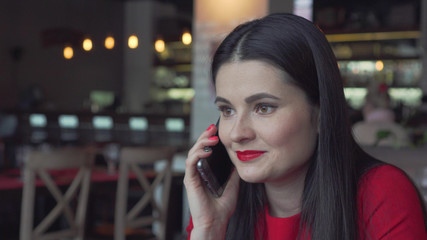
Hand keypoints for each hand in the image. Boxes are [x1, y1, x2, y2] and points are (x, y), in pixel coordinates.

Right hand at [183, 124, 239, 238]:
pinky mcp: (190, 180)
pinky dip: (198, 153)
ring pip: (193, 152)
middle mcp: (197, 171)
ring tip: (213, 137)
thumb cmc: (222, 206)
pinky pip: (191, 162)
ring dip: (202, 142)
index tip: (218, 130)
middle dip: (205, 136)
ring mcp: (192, 175)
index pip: (205, 150)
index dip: (210, 139)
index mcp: (206, 171)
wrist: (217, 221)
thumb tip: (239, 157)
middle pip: (198, 148)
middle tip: (213, 128)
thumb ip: (232, 170)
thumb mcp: (233, 183)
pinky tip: (207, 150)